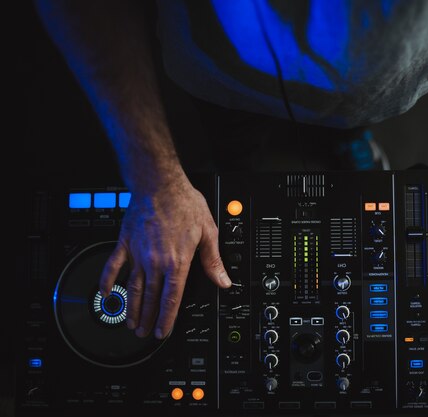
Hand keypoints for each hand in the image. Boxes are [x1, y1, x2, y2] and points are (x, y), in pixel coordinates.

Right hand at [99, 178, 231, 338]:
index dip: (167, 318)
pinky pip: (113, 265)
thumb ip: (213, 260)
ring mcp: (138, 253)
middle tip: (144, 333)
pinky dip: (107, 280)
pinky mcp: (125, 243)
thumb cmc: (184, 203)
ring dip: (131, 307)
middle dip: (148, 318)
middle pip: (151, 297)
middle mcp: (156, 261)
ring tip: (130, 322)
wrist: (159, 184)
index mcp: (177, 260)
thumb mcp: (208, 231)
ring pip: (133, 287)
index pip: (171, 298)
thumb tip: (224, 281)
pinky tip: (105, 293)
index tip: (163, 331)